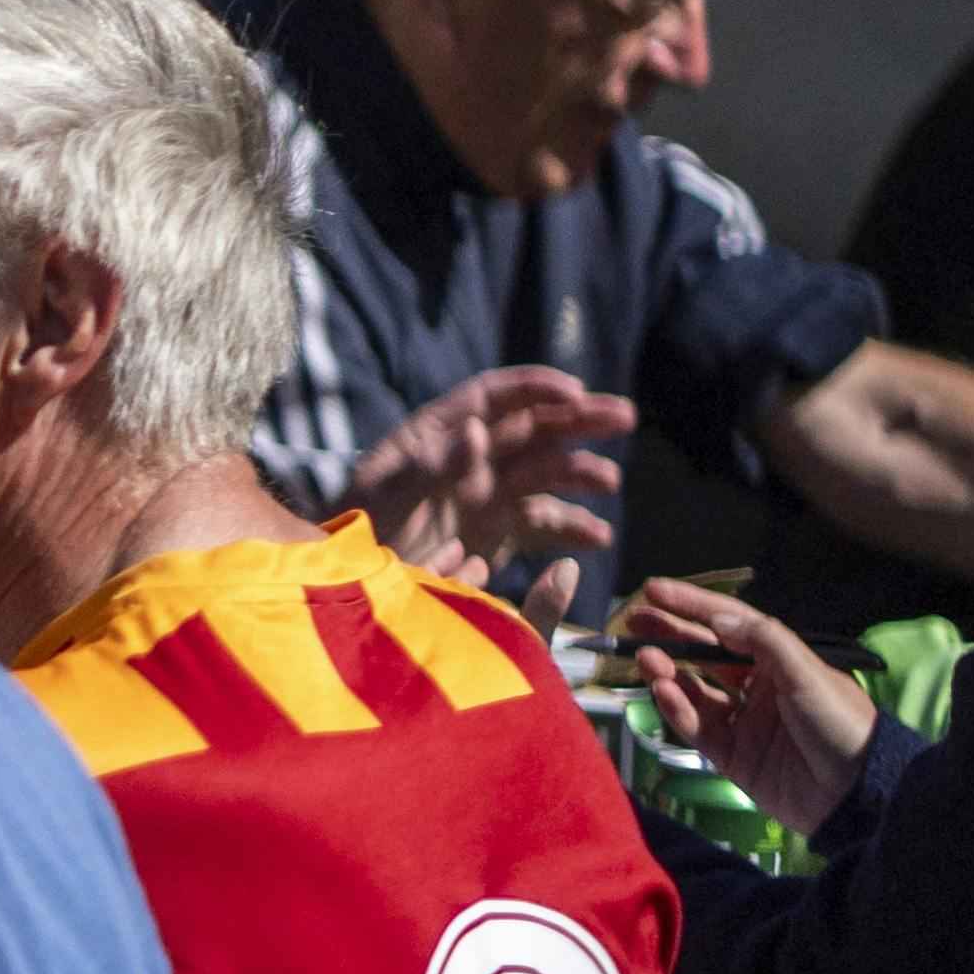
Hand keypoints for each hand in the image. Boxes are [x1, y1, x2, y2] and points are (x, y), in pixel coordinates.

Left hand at [348, 366, 631, 593]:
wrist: (348, 586)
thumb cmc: (354, 530)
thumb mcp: (384, 497)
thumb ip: (429, 467)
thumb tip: (475, 431)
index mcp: (436, 435)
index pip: (492, 397)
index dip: (533, 387)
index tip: (573, 389)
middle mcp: (469, 460)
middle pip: (533, 428)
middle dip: (579, 419)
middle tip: (625, 416)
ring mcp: (487, 498)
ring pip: (545, 475)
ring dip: (580, 474)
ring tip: (608, 480)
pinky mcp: (497, 537)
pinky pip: (542, 527)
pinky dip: (572, 530)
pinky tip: (598, 537)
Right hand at [616, 576, 881, 839]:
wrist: (857, 793)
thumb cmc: (841, 724)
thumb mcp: (809, 674)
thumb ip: (764, 641)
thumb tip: (717, 619)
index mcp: (782, 663)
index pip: (730, 625)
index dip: (692, 606)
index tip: (654, 591)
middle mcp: (759, 688)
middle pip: (704, 655)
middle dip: (668, 637)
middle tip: (632, 622)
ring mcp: (743, 722)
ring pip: (694, 690)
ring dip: (668, 673)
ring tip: (646, 659)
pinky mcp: (731, 756)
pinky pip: (696, 727)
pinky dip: (677, 709)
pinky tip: (664, 693)